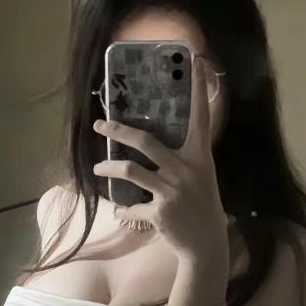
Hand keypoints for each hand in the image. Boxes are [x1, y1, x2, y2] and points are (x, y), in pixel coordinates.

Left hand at [92, 55, 228, 265]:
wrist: (206, 244)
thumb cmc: (202, 206)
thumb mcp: (201, 177)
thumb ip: (184, 158)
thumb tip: (156, 143)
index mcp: (199, 157)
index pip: (200, 117)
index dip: (197, 89)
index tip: (193, 62)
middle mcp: (186, 170)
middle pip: (146, 141)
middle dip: (118, 131)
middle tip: (99, 125)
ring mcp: (172, 192)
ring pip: (130, 170)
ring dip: (109, 167)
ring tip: (99, 167)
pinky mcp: (159, 213)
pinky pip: (132, 206)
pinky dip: (123, 209)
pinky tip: (121, 211)